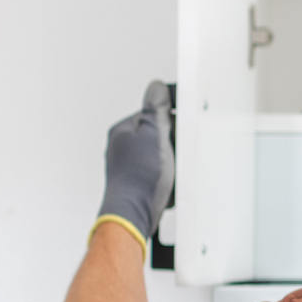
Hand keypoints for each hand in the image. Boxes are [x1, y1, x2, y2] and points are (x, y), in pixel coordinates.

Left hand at [96, 80, 173, 244]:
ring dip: (170, 164)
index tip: (179, 130)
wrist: (132, 213)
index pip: (152, 115)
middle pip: (157, 137)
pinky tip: (168, 186)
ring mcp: (127, 167)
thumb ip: (155, 109)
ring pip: (159, 158)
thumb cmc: (139, 177)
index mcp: (123, 131)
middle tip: (175, 154)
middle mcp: (121, 148)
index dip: (171, 121)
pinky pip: (157, 176)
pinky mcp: (135, 185)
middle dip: (171, 145)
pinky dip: (166, 180)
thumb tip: (155, 88)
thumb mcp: (154, 134)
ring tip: (170, 173)